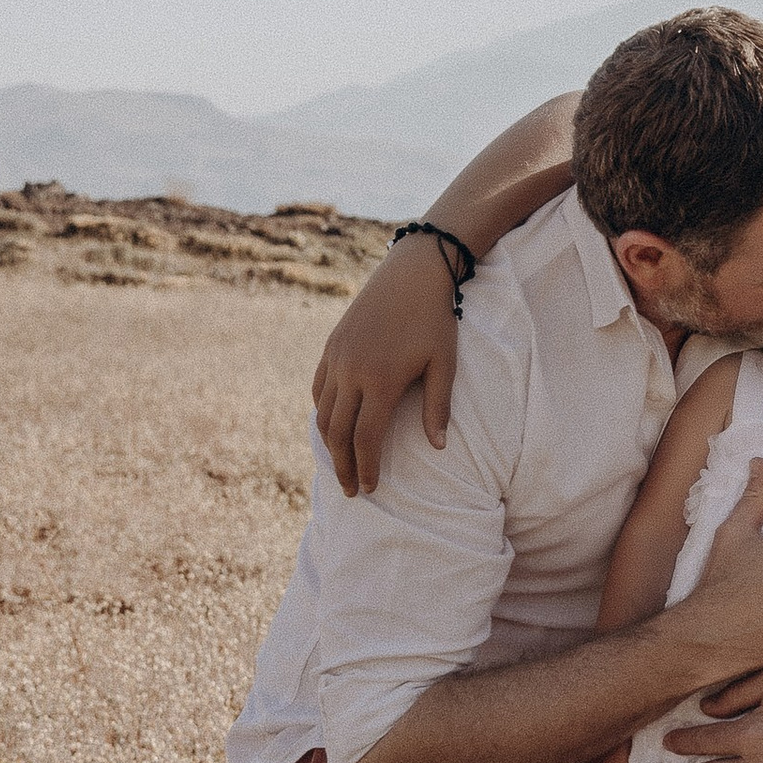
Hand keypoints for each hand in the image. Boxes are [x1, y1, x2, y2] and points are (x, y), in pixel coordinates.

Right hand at [312, 237, 462, 496]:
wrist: (412, 273)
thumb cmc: (435, 319)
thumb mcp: (444, 363)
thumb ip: (437, 407)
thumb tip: (438, 446)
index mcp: (381, 380)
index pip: (366, 438)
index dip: (366, 467)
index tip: (370, 488)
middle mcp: (352, 372)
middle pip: (338, 432)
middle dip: (343, 465)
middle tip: (351, 489)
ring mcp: (337, 358)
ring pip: (323, 412)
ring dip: (329, 443)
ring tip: (340, 463)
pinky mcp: (331, 346)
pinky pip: (319, 388)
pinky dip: (322, 411)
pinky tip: (332, 424)